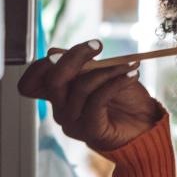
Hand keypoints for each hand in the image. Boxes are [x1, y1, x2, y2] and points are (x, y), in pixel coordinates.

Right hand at [16, 40, 164, 150]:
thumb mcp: (100, 73)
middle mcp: (60, 109)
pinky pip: (97, 100)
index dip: (46, 62)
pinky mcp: (90, 131)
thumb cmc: (123, 99)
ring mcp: (73, 122)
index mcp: (58, 95)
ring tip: (129, 65)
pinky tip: (131, 76)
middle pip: (53, 80)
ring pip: (81, 87)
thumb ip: (79, 64)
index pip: (31, 81)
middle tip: (97, 46)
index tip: (83, 46)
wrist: (145, 125)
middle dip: (75, 57)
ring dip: (107, 70)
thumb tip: (54, 52)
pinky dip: (116, 82)